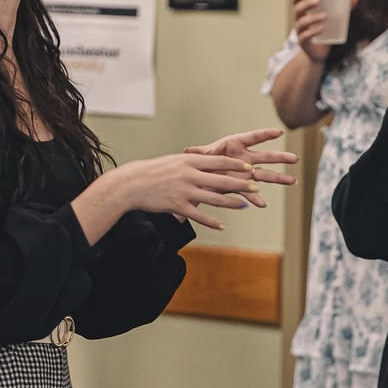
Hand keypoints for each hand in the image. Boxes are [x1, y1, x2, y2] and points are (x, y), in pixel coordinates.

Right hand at [108, 152, 260, 229]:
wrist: (133, 184)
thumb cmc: (154, 171)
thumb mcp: (174, 161)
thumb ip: (193, 163)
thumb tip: (211, 163)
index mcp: (189, 162)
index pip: (218, 162)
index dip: (236, 165)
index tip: (249, 167)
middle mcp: (189, 176)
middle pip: (221, 181)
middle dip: (241, 184)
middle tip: (255, 187)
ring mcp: (184, 192)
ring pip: (214, 199)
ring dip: (231, 203)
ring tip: (244, 205)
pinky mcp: (178, 206)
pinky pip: (199, 216)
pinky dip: (212, 222)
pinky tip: (222, 225)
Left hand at [183, 127, 298, 207]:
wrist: (201, 176)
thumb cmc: (202, 161)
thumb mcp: (200, 157)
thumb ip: (197, 154)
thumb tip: (187, 151)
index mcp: (236, 145)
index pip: (254, 137)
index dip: (266, 135)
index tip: (279, 132)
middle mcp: (245, 157)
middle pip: (266, 156)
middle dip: (280, 158)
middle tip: (294, 159)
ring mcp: (246, 172)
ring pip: (265, 174)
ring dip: (279, 178)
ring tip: (293, 181)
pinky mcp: (243, 184)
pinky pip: (251, 191)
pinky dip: (255, 197)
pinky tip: (261, 204)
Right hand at [290, 0, 352, 63]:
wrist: (319, 54)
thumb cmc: (324, 32)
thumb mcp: (332, 19)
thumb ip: (342, 8)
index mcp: (304, 13)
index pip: (296, 2)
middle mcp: (299, 21)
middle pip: (297, 10)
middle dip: (306, 4)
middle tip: (318, 0)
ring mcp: (301, 33)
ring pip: (302, 23)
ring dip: (313, 18)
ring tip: (325, 16)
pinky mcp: (305, 43)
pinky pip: (305, 36)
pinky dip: (313, 32)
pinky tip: (322, 29)